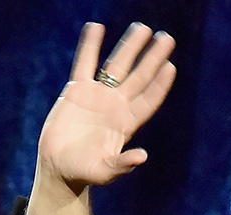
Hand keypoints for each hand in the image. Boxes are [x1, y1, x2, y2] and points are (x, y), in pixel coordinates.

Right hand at [38, 23, 176, 192]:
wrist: (60, 167)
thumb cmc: (84, 172)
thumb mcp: (104, 172)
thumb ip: (122, 165)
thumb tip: (142, 157)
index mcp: (127, 123)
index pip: (148, 99)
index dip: (159, 84)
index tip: (170, 67)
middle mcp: (116, 106)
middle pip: (139, 76)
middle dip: (152, 58)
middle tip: (167, 38)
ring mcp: (98, 96)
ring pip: (116, 66)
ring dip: (129, 47)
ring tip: (142, 28)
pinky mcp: (77, 91)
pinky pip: (84, 63)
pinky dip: (90, 46)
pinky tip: (96, 27)